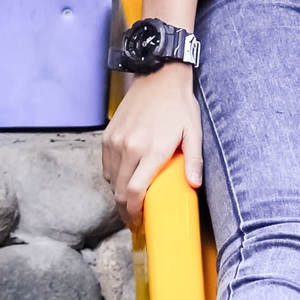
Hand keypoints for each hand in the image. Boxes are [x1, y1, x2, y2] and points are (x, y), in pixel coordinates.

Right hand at [101, 62, 202, 232]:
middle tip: (135, 220)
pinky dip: (113, 177)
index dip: (134, 212)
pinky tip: (123, 180)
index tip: (140, 222)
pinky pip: (106, 166)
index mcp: (151, 150)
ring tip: (130, 202)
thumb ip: (193, 160)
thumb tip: (194, 185)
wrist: (158, 76)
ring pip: (110, 180)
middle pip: (119, 191)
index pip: (134, 191)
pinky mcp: (108, 135)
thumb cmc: (179, 105)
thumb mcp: (194, 132)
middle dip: (125, 210)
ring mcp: (116, 141)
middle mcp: (129, 147)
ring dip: (118, 195)